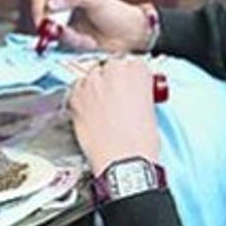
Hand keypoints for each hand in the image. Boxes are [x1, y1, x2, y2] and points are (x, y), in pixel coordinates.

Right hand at [30, 0, 149, 52]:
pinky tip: (89, 42)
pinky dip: (76, 45)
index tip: (44, 20)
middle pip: (43, 19)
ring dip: (70, 38)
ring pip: (54, 35)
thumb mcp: (96, 0)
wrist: (131, 35)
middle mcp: (64, 9)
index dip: (39, 8)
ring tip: (86, 37)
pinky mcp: (72, 41)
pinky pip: (64, 46)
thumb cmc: (118, 13)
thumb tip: (53, 2)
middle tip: (67, 32)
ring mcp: (67, 26)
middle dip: (56, 29)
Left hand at [68, 59, 160, 176]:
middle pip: (110, 66)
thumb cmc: (140, 142)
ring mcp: (91, 83)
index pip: (132, 63)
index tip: (129, 87)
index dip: (130, 77)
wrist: (123, 162)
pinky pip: (76, 89)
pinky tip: (89, 112)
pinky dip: (81, 97)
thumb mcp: (150, 108)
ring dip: (95, 87)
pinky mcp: (74, 97)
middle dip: (112, 79)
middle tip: (115, 99)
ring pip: (91, 76)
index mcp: (136, 71)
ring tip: (101, 108)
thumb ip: (139, 92)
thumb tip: (131, 94)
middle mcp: (112, 71)